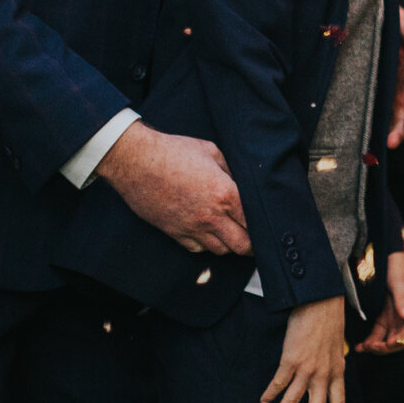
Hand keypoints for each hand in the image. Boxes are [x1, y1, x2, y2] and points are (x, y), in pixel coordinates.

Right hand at [94, 123, 251, 255]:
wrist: (136, 161)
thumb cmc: (173, 152)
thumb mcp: (212, 152)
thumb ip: (231, 170)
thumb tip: (242, 183)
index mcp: (225, 193)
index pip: (254, 220)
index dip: (264, 224)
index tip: (267, 224)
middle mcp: (210, 215)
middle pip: (241, 244)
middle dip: (253, 244)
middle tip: (256, 238)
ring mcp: (191, 227)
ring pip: (221, 250)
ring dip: (230, 245)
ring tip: (234, 235)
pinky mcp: (174, 232)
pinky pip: (197, 249)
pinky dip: (207, 245)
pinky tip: (209, 234)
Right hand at [264, 296, 347, 402]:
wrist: (321, 302)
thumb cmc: (329, 321)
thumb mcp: (337, 346)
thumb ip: (332, 363)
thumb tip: (327, 374)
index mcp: (338, 371)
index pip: (339, 402)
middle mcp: (324, 374)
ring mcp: (307, 369)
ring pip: (293, 402)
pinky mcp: (291, 361)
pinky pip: (278, 384)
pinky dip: (270, 394)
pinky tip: (265, 401)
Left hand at [358, 251, 403, 352]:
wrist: (383, 256)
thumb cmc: (395, 266)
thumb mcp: (398, 281)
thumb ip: (402, 299)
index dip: (402, 337)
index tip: (390, 343)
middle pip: (400, 335)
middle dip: (388, 344)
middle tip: (373, 347)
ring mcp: (394, 316)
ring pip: (388, 336)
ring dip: (377, 345)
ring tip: (364, 348)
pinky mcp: (384, 316)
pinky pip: (378, 332)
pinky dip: (371, 340)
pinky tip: (361, 346)